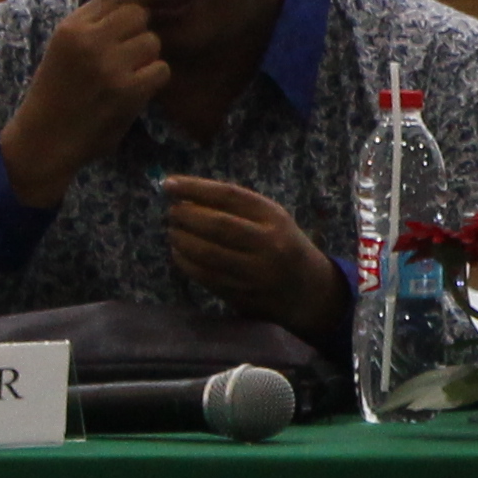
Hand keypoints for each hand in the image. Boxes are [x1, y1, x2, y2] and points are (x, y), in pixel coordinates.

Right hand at [0, 0, 171, 204]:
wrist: (44, 140)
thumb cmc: (55, 94)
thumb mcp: (63, 49)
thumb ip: (92, 25)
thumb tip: (136, 1)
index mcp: (70, 27)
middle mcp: (89, 40)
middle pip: (138, 15)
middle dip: (140, 31)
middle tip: (131, 52)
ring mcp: (109, 65)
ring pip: (152, 42)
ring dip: (147, 57)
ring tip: (130, 73)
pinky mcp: (127, 90)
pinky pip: (161, 70)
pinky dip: (154, 79)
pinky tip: (138, 88)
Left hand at [160, 173, 344, 341]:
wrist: (307, 290)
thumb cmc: (281, 244)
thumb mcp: (270, 218)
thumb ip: (234, 207)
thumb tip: (184, 196)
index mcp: (273, 216)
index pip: (228, 195)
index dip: (195, 188)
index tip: (169, 184)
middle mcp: (267, 243)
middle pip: (216, 225)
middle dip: (186, 216)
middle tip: (171, 212)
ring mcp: (255, 272)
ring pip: (208, 254)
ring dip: (182, 240)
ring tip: (173, 232)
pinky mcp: (243, 294)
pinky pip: (206, 276)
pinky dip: (186, 263)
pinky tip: (179, 254)